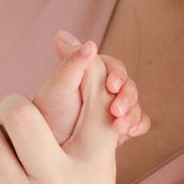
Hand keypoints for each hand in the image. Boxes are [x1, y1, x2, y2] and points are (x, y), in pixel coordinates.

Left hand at [33, 30, 150, 146]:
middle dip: (126, 98)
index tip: (110, 86)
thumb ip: (72, 62)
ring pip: (135, 105)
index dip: (117, 75)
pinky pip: (137, 123)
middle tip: (116, 110)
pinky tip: (129, 132)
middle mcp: (108, 88)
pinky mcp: (120, 127)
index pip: (115, 68)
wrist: (46, 139)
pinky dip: (137, 125)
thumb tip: (90, 43)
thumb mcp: (60, 84)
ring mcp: (116, 107)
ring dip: (132, 114)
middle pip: (128, 87)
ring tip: (120, 127)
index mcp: (95, 72)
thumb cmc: (50, 108)